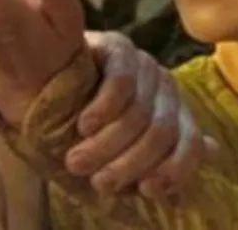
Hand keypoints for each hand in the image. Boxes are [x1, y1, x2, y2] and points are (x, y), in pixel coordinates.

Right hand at [65, 31, 218, 202]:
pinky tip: (84, 125)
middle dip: (129, 164)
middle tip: (98, 181)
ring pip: (140, 112)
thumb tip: (188, 186)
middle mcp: (167, 90)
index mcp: (176, 117)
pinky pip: (122, 82)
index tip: (144, 190)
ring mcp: (145, 66)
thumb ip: (153, 167)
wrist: (46, 81)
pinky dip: (103, 110)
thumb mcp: (119, 154)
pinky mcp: (119, 47)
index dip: (174, 171)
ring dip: (106, 145)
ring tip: (77, 161)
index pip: (192, 146)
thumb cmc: (85, 128)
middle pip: (162, 132)